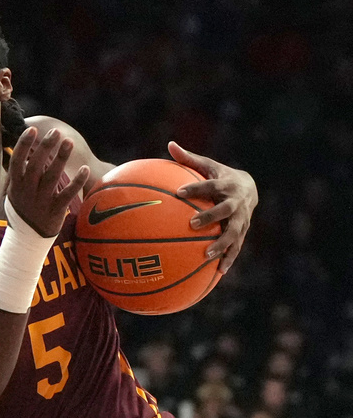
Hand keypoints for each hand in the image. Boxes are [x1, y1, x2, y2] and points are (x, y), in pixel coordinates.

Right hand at [8, 128, 89, 236]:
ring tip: (69, 142)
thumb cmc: (23, 207)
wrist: (28, 237)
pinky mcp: (55, 210)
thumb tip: (25, 149)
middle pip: (35, 165)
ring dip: (60, 158)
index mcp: (16, 185)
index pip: (17, 161)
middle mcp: (27, 191)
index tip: (32, 130)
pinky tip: (85, 169)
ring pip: (52, 177)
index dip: (24, 145)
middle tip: (55, 132)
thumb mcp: (14, 191)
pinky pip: (67, 194)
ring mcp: (41, 201)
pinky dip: (76, 182)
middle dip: (45, 147)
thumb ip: (20, 173)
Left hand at [169, 141, 257, 273]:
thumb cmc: (219, 176)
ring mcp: (242, 218)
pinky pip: (236, 247)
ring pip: (234, 232)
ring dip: (222, 244)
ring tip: (206, 254)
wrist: (249, 188)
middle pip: (225, 210)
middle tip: (192, 224)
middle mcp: (236, 202)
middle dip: (211, 217)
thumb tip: (169, 145)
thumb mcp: (207, 165)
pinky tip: (218, 272)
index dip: (196, 189)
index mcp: (226, 184)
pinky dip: (229, 259)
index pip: (210, 186)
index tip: (178, 193)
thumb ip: (188, 159)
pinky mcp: (243, 232)